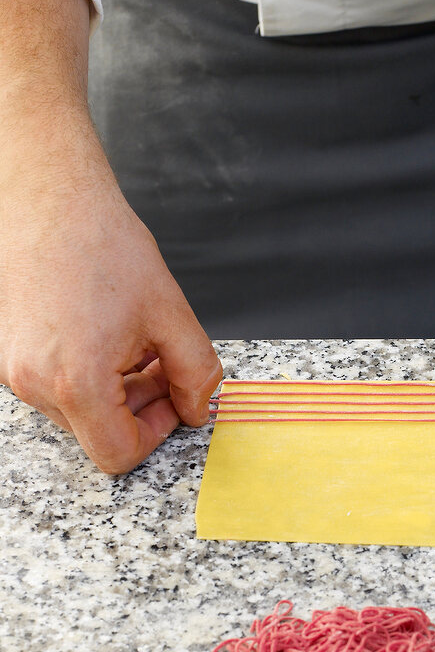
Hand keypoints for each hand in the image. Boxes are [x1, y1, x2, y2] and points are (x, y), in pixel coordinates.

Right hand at [0, 121, 221, 473]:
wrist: (50, 196)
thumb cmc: (102, 243)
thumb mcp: (172, 314)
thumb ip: (197, 374)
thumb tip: (198, 408)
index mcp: (75, 381)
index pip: (119, 455)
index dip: (157, 434)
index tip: (174, 402)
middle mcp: (35, 383)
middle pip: (99, 435)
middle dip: (141, 408)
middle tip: (163, 364)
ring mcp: (16, 371)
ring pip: (80, 413)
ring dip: (117, 391)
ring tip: (135, 343)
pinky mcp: (10, 355)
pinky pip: (58, 387)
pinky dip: (90, 374)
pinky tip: (107, 334)